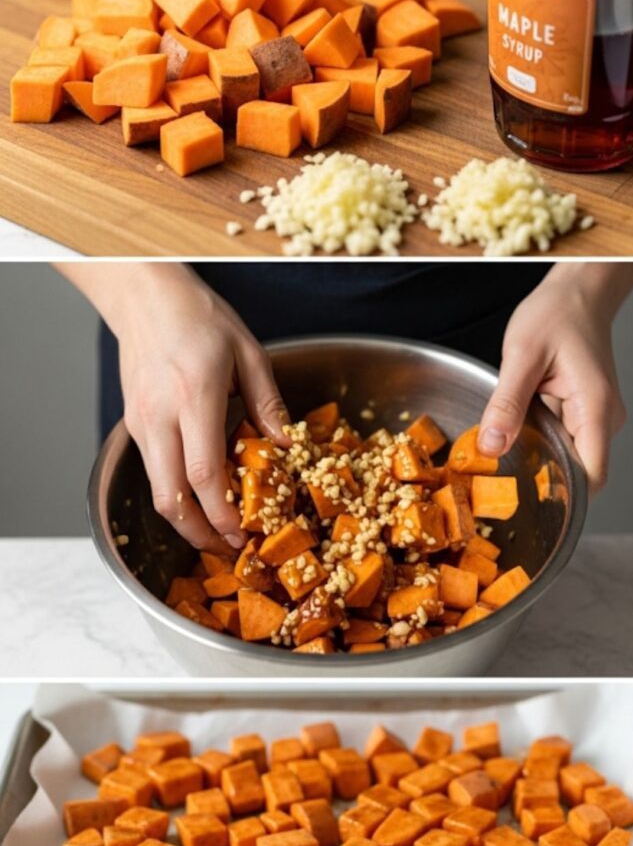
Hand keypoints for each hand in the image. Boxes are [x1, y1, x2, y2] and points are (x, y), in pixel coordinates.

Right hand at [60, 264, 290, 552]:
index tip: (243, 533)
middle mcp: (160, 417)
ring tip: (217, 531)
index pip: (204, 474)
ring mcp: (141, 423)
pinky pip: (154, 471)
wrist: (145, 298)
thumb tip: (286, 447)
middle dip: (200, 533)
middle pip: (171, 498)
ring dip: (185, 520)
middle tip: (229, 548)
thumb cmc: (199, 318)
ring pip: (157, 491)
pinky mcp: (133, 425)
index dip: (223, 513)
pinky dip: (177, 493)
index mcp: (194, 397)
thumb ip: (267, 404)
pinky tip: (203, 495)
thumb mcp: (248, 353)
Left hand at [478, 265, 632, 493]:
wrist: (577, 292)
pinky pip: (565, 438)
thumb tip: (492, 445)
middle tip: (500, 479)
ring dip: (540, 457)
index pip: (591, 476)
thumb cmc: (556, 314)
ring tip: (504, 451)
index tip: (526, 500)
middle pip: (579, 472)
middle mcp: (603, 418)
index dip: (563, 497)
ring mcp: (596, 416)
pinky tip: (517, 430)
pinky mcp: (585, 411)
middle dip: (542, 480)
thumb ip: (506, 404)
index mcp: (594, 408)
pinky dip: (542, 440)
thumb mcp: (521, 356)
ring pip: (570, 456)